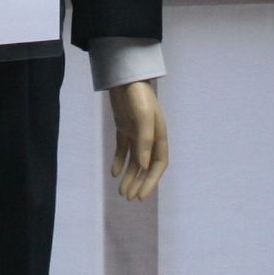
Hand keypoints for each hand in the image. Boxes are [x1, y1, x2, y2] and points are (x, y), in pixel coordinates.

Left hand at [108, 80, 168, 200]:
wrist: (124, 76)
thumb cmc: (138, 94)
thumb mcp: (143, 116)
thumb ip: (145, 140)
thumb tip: (144, 166)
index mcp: (160, 135)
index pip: (159, 165)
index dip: (151, 182)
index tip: (141, 196)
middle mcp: (150, 136)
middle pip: (146, 166)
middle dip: (139, 183)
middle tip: (129, 198)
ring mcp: (136, 132)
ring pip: (135, 160)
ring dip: (129, 176)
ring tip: (121, 192)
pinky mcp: (124, 127)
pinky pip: (123, 149)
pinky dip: (119, 161)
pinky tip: (114, 173)